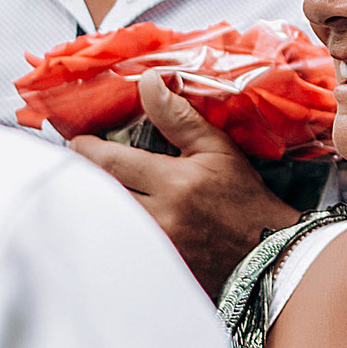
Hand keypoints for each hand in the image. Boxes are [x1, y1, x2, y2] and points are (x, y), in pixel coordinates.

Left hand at [72, 71, 302, 296]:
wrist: (268, 252)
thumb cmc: (244, 199)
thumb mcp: (218, 149)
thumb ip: (178, 117)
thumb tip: (148, 81)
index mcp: (175, 183)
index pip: (110, 162)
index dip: (86, 148)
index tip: (79, 140)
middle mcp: (161, 218)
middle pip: (99, 192)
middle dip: (83, 173)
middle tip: (78, 159)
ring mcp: (156, 247)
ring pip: (104, 218)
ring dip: (93, 199)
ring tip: (91, 184)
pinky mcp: (156, 266)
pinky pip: (119, 242)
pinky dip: (110, 224)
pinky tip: (111, 213)